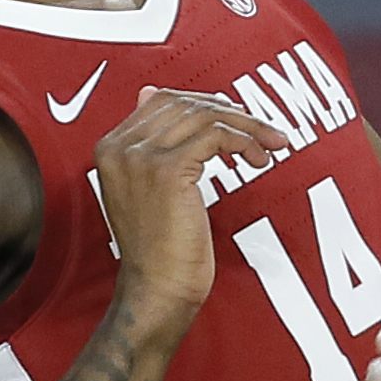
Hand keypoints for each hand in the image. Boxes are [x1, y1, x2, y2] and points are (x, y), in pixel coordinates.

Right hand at [93, 86, 290, 322]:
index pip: (163, 100)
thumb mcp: (148, 187)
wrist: (157, 289)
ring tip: (271, 145)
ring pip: (207, 116)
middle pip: (187, 103)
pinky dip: (245, 141)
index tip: (239, 120)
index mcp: (110, 147)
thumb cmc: (160, 246)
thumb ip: (151, 143)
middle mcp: (118, 147)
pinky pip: (217, 135)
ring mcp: (139, 157)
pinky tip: (258, 159)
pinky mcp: (167, 170)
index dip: (207, 104)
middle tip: (265, 130)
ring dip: (248, 126)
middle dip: (233, 112)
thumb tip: (151, 91)